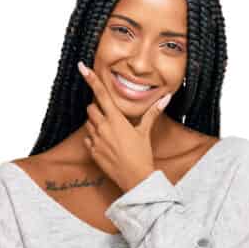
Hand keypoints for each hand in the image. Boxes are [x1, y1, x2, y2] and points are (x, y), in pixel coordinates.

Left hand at [77, 60, 171, 191]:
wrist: (136, 179)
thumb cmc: (142, 155)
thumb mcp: (145, 132)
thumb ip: (153, 113)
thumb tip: (166, 97)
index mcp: (116, 120)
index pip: (101, 94)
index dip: (91, 79)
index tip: (82, 68)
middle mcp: (103, 128)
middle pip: (91, 108)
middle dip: (98, 108)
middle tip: (110, 116)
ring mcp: (96, 141)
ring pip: (88, 123)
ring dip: (95, 123)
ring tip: (110, 132)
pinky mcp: (92, 153)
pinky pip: (87, 140)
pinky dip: (93, 139)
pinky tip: (105, 144)